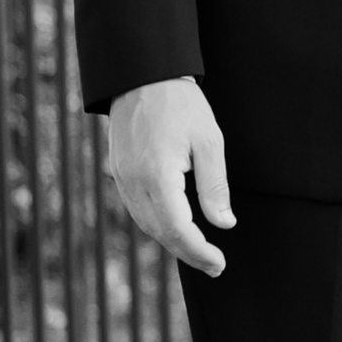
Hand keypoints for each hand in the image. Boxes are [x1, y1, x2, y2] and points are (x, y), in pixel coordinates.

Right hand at [106, 76, 234, 276]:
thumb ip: (214, 186)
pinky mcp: (118, 172)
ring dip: (172, 242)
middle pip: (160, 233)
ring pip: (146, 224)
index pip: (177, 229)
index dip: (199, 252)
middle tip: (215, 265)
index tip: (219, 263)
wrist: (142, 76)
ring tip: (199, 251)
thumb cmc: (180, 104)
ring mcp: (122, 178)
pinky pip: (137, 209)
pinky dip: (157, 225)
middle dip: (188, 253)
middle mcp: (134, 183)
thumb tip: (223, 224)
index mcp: (158, 176)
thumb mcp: (209, 141)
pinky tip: (175, 227)